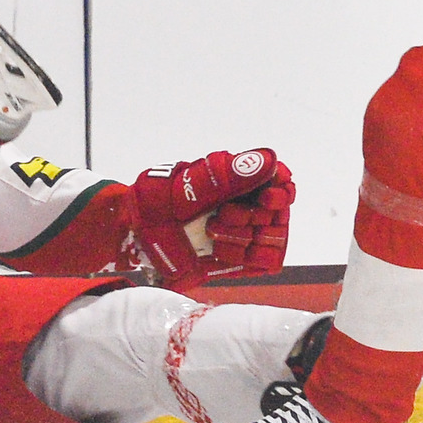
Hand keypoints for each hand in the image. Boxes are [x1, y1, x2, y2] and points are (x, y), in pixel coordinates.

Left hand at [128, 148, 294, 288]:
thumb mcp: (196, 182)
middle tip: (221, 215)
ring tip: (212, 232)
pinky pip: (264, 262)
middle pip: (277, 213)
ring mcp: (246, 233)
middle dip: (251, 215)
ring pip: (273, 239)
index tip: (268, 197)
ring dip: (242, 236)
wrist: (140, 231)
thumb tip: (270, 160)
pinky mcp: (240, 260)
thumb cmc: (164, 198)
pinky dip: (244, 257)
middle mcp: (250, 206)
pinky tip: (218, 250)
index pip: (282, 183)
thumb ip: (233, 174)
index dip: (281, 190)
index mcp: (242, 182)